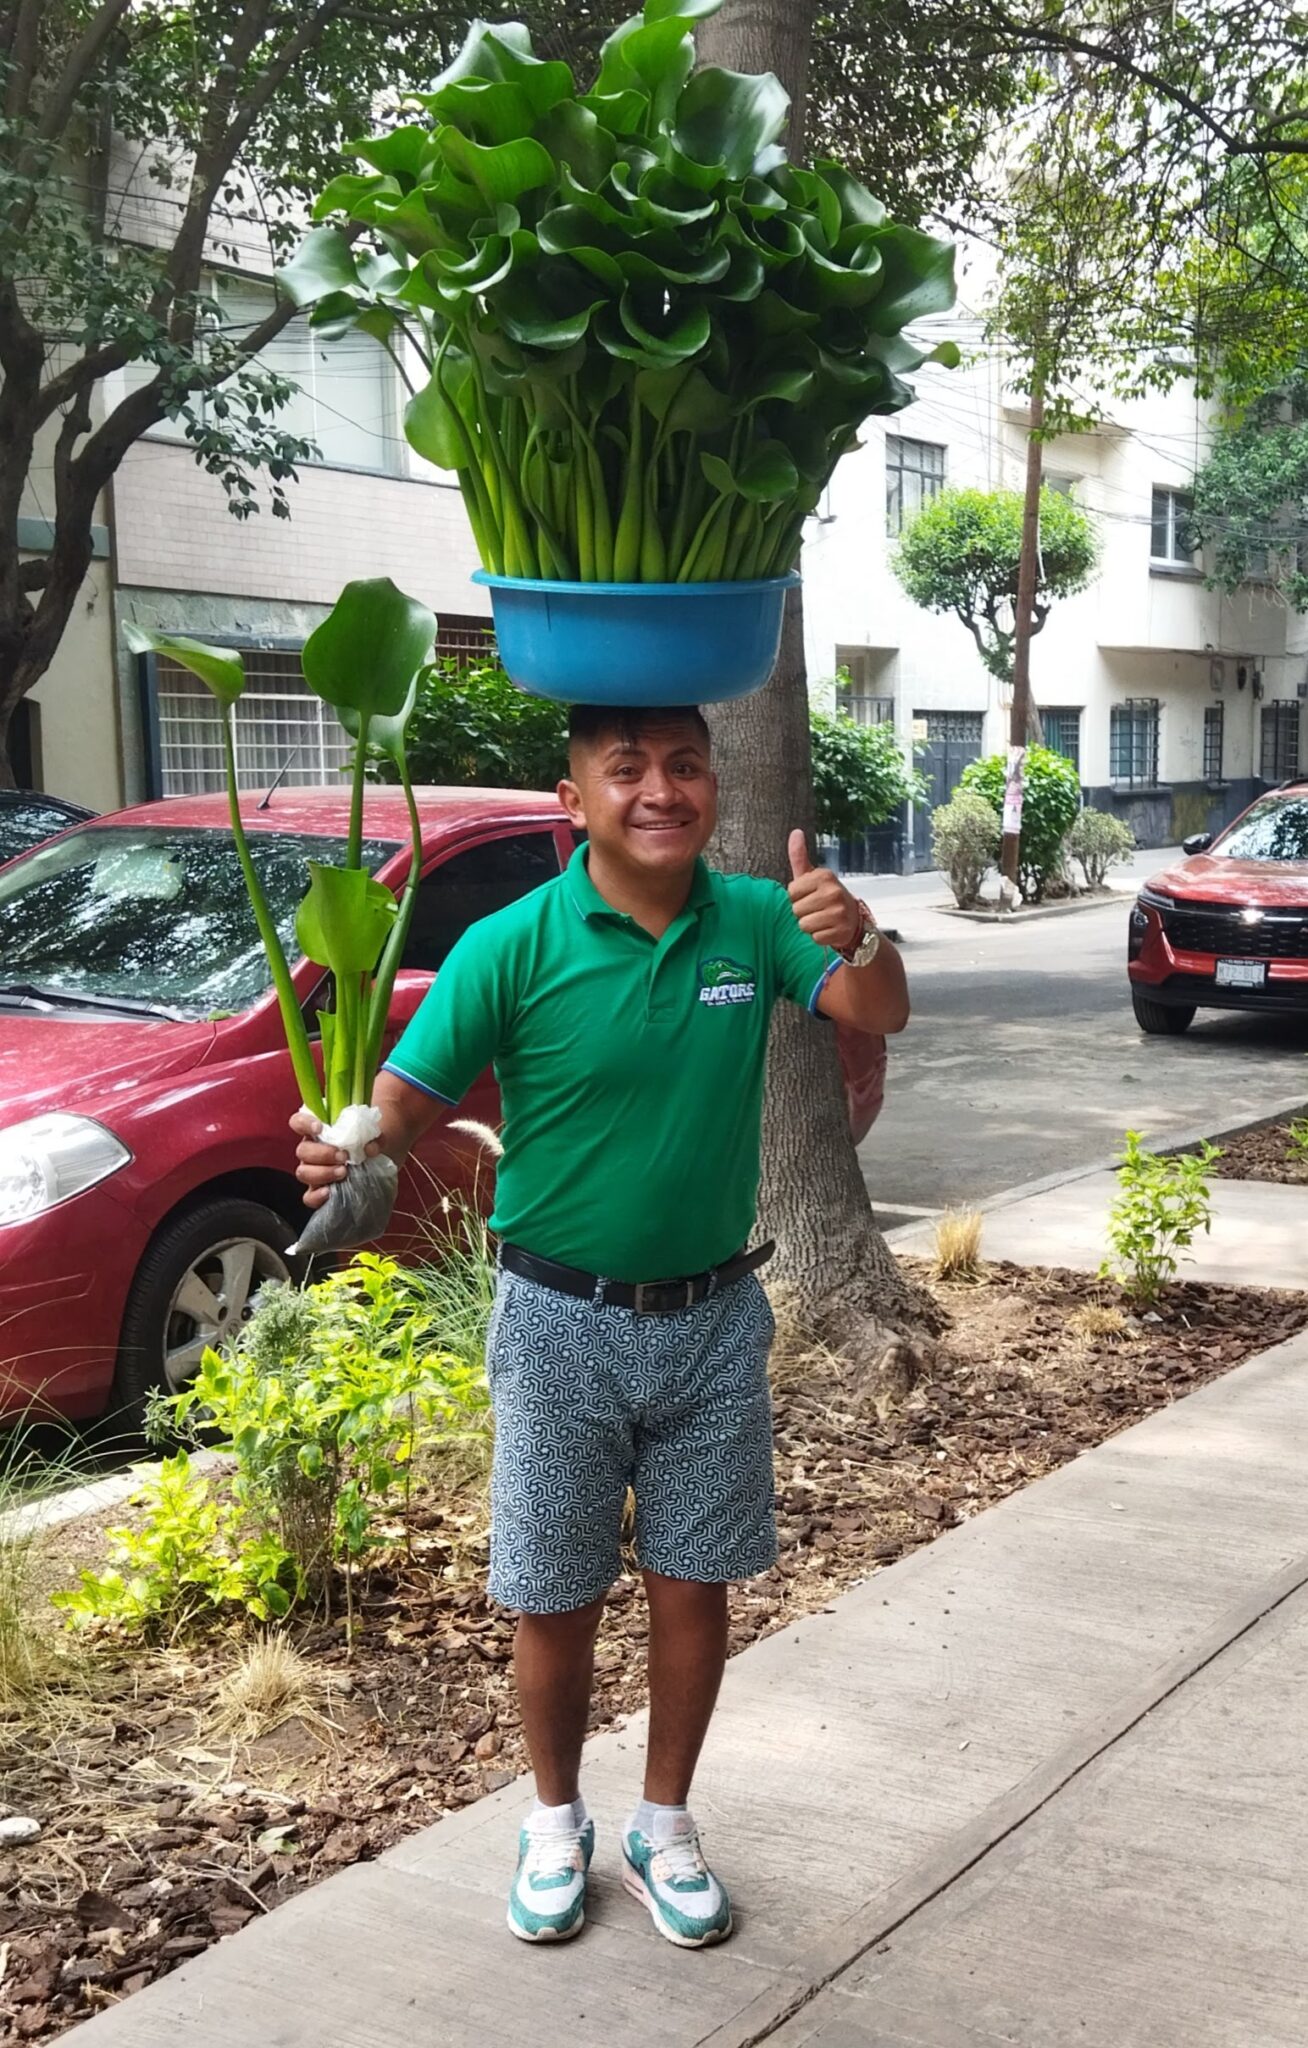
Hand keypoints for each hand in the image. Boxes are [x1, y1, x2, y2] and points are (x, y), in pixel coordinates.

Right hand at [290, 1107, 379, 1209]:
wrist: (383, 1167)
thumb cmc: (372, 1145)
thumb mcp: (376, 1136)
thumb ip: (375, 1138)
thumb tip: (370, 1149)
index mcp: (320, 1132)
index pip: (299, 1122)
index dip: (304, 1123)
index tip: (319, 1128)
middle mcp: (313, 1151)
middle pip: (302, 1151)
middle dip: (322, 1154)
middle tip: (343, 1157)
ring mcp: (314, 1172)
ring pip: (303, 1173)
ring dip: (322, 1173)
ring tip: (343, 1172)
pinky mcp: (319, 1192)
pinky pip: (309, 1197)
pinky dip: (317, 1195)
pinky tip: (330, 1192)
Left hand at [786, 830, 862, 951]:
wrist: (854, 921)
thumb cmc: (827, 896)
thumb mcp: (813, 876)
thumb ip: (800, 856)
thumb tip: (795, 832)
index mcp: (824, 876)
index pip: (791, 892)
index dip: (797, 897)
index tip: (810, 896)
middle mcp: (833, 892)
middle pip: (796, 910)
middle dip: (803, 912)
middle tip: (818, 909)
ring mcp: (839, 912)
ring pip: (804, 925)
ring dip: (810, 926)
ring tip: (823, 919)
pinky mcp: (841, 931)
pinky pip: (815, 937)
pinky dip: (820, 937)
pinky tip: (830, 929)